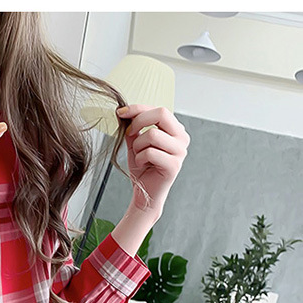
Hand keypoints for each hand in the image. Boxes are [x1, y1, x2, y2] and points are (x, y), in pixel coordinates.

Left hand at [115, 104, 189, 218]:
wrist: (145, 194)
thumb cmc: (142, 168)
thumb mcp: (135, 143)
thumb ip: (133, 128)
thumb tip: (123, 111)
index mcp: (175, 129)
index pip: (159, 109)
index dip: (138, 108)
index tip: (120, 112)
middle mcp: (182, 138)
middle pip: (162, 113)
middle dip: (138, 122)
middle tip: (128, 134)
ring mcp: (181, 151)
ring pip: (153, 135)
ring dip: (138, 146)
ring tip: (139, 156)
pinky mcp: (174, 165)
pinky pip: (150, 152)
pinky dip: (139, 158)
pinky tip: (142, 165)